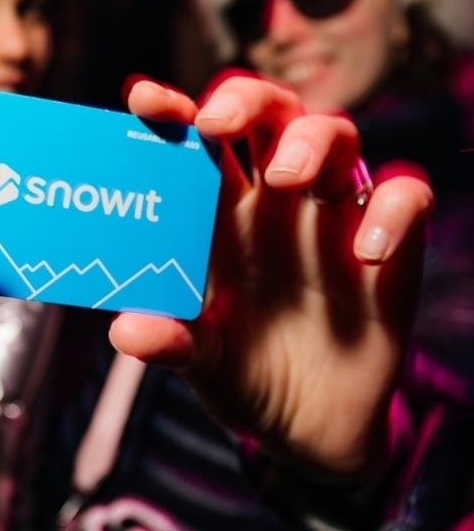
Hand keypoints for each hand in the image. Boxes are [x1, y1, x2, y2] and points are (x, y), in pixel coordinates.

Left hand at [109, 74, 433, 477]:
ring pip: (334, 134)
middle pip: (267, 114)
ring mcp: (331, 218)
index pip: (197, 141)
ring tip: (286, 176)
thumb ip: (170, 343)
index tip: (144, 101)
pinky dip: (389, 210)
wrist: (309, 430)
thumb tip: (127, 330)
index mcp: (216, 213)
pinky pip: (403, 198)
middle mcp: (273, 202)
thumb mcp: (201, 363)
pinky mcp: (389, 250)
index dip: (173, 111)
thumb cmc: (242, 374)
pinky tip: (364, 251)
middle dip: (244, 100)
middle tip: (217, 121)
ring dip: (310, 141)